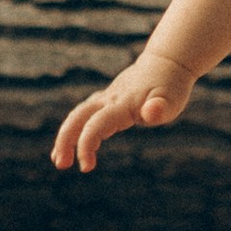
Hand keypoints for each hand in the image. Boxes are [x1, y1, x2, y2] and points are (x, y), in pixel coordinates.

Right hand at [51, 51, 196, 172]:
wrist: (167, 62)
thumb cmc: (171, 85)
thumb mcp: (172, 99)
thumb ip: (160, 108)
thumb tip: (150, 112)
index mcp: (121, 104)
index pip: (96, 125)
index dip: (86, 145)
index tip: (86, 167)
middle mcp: (108, 100)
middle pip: (77, 118)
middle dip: (65, 140)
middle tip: (61, 164)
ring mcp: (105, 98)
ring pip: (77, 115)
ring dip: (66, 136)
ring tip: (59, 160)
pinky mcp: (107, 100)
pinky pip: (85, 115)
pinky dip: (75, 129)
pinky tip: (73, 144)